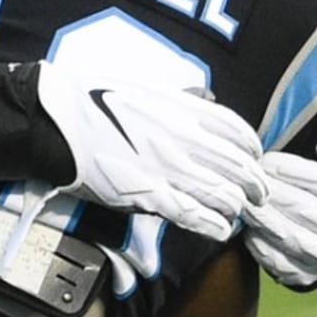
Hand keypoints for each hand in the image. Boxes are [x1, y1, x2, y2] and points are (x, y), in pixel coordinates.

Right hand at [36, 68, 267, 241]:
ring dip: (236, 207)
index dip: (253, 150)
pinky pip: (197, 217)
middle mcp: (184, 139)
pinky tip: (219, 228)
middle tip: (256, 195)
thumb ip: (182, 97)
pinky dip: (216, 226)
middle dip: (254, 185)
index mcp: (184, 110)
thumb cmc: (96, 101)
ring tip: (234, 212)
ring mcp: (170, 170)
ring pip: (226, 196)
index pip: (239, 132)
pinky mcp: (151, 196)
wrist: (60, 124)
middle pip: (240, 168)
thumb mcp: (146, 88)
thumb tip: (209, 97)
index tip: (254, 159)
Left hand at [241, 123, 316, 289]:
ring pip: (289, 236)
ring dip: (260, 217)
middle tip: (246, 179)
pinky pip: (276, 260)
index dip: (292, 170)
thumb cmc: (316, 182)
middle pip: (303, 209)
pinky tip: (246, 226)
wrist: (316, 229)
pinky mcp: (306, 277)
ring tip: (242, 199)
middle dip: (270, 191)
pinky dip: (257, 242)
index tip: (266, 160)